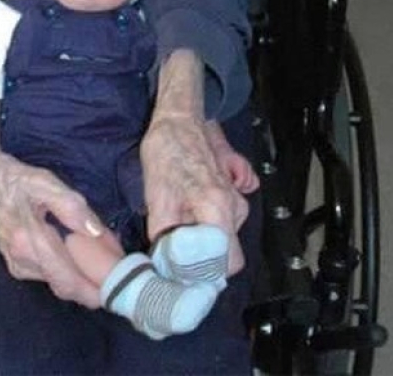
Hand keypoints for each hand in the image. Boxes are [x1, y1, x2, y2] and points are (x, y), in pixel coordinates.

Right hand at [0, 96, 102, 307]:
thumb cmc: (11, 178)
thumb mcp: (43, 182)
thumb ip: (71, 207)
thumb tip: (96, 231)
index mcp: (30, 243)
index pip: (69, 281)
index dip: (96, 287)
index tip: (119, 281)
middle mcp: (22, 262)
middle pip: (66, 287)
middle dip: (93, 284)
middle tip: (116, 267)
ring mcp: (17, 265)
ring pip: (57, 282)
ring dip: (80, 275)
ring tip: (101, 255)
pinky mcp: (15, 262)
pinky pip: (47, 274)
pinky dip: (66, 268)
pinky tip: (77, 251)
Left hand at [140, 51, 248, 274]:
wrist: (178, 118)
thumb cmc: (167, 152)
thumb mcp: (157, 197)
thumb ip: (165, 236)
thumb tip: (165, 267)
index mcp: (219, 210)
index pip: (227, 264)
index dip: (203, 275)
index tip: (179, 273)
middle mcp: (235, 207)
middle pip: (225, 253)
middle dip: (200, 258)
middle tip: (172, 250)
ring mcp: (236, 197)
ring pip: (222, 235)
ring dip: (200, 236)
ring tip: (175, 219)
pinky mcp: (231, 189)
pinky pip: (224, 218)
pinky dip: (207, 221)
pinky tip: (189, 207)